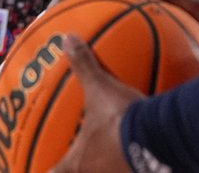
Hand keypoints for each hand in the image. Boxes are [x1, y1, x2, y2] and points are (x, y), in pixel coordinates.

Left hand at [47, 36, 137, 172]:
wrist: (159, 134)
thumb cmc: (120, 117)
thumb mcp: (99, 87)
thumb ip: (83, 65)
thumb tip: (67, 39)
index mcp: (77, 161)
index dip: (44, 169)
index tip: (39, 166)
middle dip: (74, 167)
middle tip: (73, 158)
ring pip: (105, 172)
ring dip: (103, 164)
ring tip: (107, 154)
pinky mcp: (138, 171)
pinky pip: (128, 167)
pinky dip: (128, 160)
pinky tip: (138, 149)